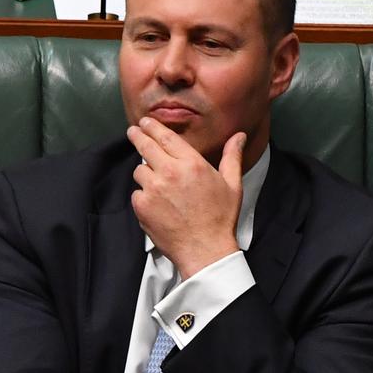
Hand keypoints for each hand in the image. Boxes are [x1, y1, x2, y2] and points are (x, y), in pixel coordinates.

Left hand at [129, 117, 245, 278]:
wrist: (205, 250)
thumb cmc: (221, 218)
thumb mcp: (232, 184)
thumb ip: (232, 156)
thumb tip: (238, 136)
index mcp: (191, 163)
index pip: (165, 137)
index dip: (152, 126)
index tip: (145, 122)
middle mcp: (169, 172)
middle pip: (145, 146)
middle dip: (138, 136)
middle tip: (133, 132)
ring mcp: (153, 190)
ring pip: (139, 171)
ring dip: (146, 173)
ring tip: (158, 183)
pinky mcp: (142, 207)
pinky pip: (137, 193)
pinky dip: (144, 196)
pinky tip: (157, 204)